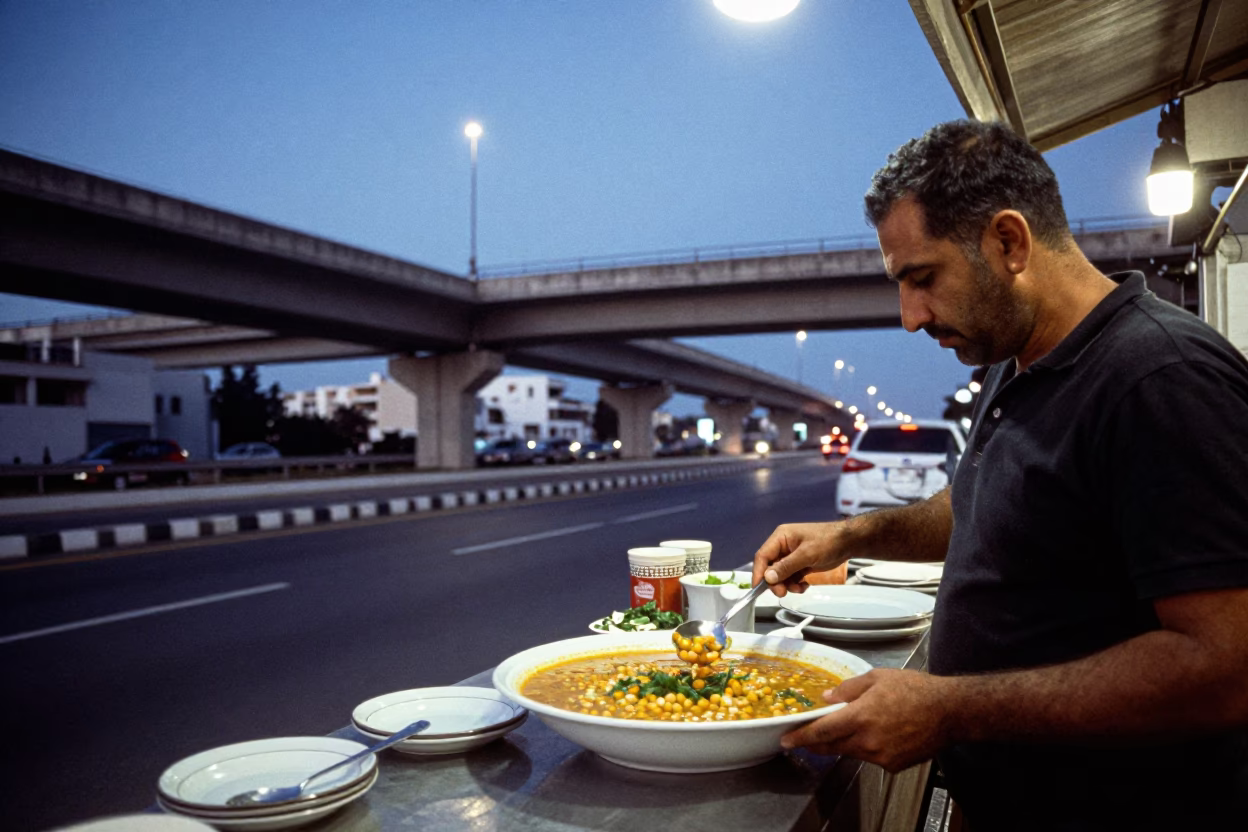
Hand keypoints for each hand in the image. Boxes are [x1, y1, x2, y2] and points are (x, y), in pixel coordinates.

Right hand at [752, 522, 847, 596]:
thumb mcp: (806, 554)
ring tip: (799, 588)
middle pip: (770, 568)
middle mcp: (783, 546)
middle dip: (776, 582)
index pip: (763, 556)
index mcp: (781, 537)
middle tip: (782, 592)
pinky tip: (805, 585)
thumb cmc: (828, 541)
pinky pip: (791, 577)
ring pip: (780, 575)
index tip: (758, 587)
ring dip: (787, 585)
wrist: (848, 542)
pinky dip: (795, 584)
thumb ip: (786, 567)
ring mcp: (791, 555)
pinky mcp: (800, 564)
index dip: (758, 572)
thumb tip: (768, 578)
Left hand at [779, 669, 952, 772]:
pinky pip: (870, 757)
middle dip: (816, 742)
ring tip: (850, 727)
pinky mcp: (893, 764)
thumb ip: (848, 689)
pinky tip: (877, 733)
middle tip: (805, 737)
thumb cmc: (916, 690)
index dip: (802, 736)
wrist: (949, 711)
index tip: (787, 740)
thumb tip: (827, 698)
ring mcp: (881, 755)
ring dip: (843, 742)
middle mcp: (869, 740)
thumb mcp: (878, 678)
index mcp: (862, 716)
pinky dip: (866, 747)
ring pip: (851, 751)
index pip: (823, 731)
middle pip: (832, 746)